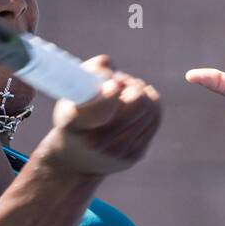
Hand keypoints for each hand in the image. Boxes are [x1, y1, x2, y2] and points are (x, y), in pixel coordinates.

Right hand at [38, 55, 161, 175]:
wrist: (75, 160)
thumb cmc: (72, 116)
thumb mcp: (70, 93)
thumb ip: (88, 73)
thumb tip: (109, 65)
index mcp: (74, 123)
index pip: (101, 108)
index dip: (112, 91)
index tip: (113, 85)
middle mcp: (96, 142)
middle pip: (138, 101)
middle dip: (132, 85)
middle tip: (121, 84)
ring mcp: (117, 152)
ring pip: (150, 108)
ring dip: (141, 92)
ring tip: (126, 93)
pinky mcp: (134, 156)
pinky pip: (155, 119)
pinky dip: (150, 105)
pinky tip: (137, 104)